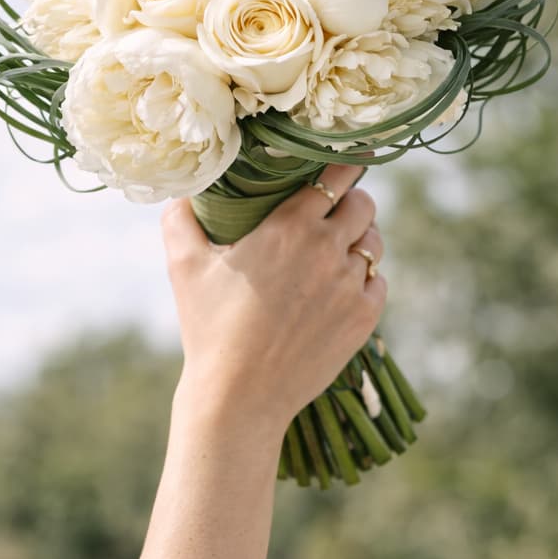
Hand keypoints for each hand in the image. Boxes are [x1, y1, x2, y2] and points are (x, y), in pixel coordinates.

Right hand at [161, 163, 386, 437]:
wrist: (240, 395)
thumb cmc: (209, 328)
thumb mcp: (183, 266)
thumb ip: (180, 218)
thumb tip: (181, 193)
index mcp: (291, 226)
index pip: (338, 174)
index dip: (343, 164)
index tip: (341, 163)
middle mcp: (329, 249)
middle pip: (363, 203)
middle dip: (351, 200)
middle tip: (334, 209)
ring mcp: (351, 285)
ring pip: (374, 243)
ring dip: (360, 239)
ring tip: (339, 248)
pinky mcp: (363, 318)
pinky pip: (377, 282)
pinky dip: (363, 279)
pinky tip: (340, 287)